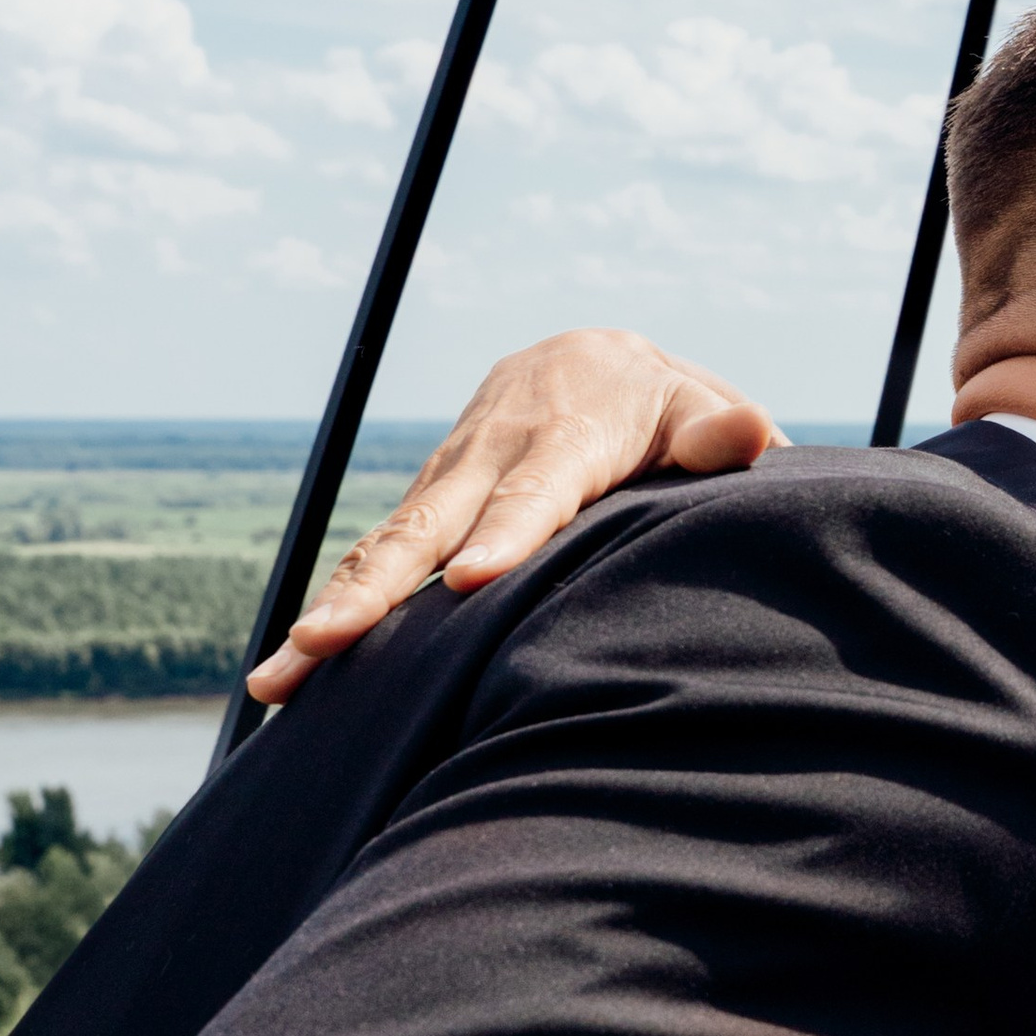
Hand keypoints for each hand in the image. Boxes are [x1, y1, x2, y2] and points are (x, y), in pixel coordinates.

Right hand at [246, 327, 780, 701]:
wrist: (588, 358)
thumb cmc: (662, 406)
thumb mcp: (697, 410)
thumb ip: (719, 435)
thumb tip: (754, 436)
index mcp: (566, 433)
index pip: (535, 492)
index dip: (504, 537)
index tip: (469, 585)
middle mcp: (493, 452)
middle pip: (431, 525)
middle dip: (378, 587)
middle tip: (327, 643)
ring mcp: (451, 476)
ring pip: (388, 544)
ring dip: (334, 608)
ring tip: (282, 676)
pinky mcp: (429, 501)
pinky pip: (379, 555)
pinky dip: (334, 606)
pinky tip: (288, 675)